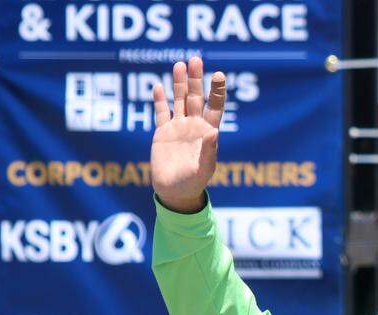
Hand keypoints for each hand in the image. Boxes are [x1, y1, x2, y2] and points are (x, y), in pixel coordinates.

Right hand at [151, 56, 225, 212]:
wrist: (174, 192)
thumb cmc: (193, 183)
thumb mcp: (204, 169)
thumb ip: (209, 151)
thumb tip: (214, 131)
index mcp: (207, 133)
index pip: (215, 107)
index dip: (217, 91)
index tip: (219, 74)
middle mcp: (194, 126)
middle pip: (196, 98)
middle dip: (196, 79)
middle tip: (195, 58)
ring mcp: (178, 128)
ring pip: (179, 100)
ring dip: (179, 83)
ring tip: (179, 64)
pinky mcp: (162, 133)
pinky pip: (161, 113)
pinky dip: (159, 100)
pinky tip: (158, 85)